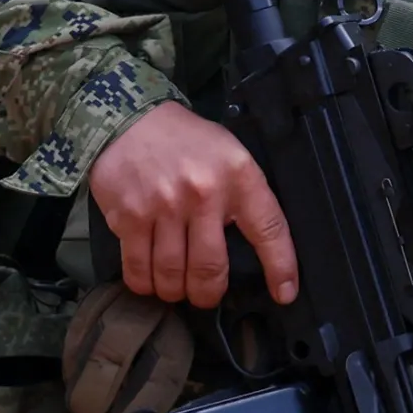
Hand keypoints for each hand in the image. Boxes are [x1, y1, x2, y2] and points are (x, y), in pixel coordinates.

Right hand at [87, 101, 297, 309]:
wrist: (128, 118)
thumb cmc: (185, 142)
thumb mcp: (228, 155)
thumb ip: (242, 197)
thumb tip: (254, 251)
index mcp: (238, 176)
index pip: (269, 230)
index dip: (280, 268)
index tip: (284, 293)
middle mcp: (203, 192)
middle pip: (211, 268)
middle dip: (208, 293)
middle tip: (206, 294)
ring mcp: (164, 206)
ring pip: (173, 275)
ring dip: (175, 291)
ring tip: (176, 287)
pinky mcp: (129, 217)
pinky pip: (138, 269)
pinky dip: (145, 284)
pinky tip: (149, 280)